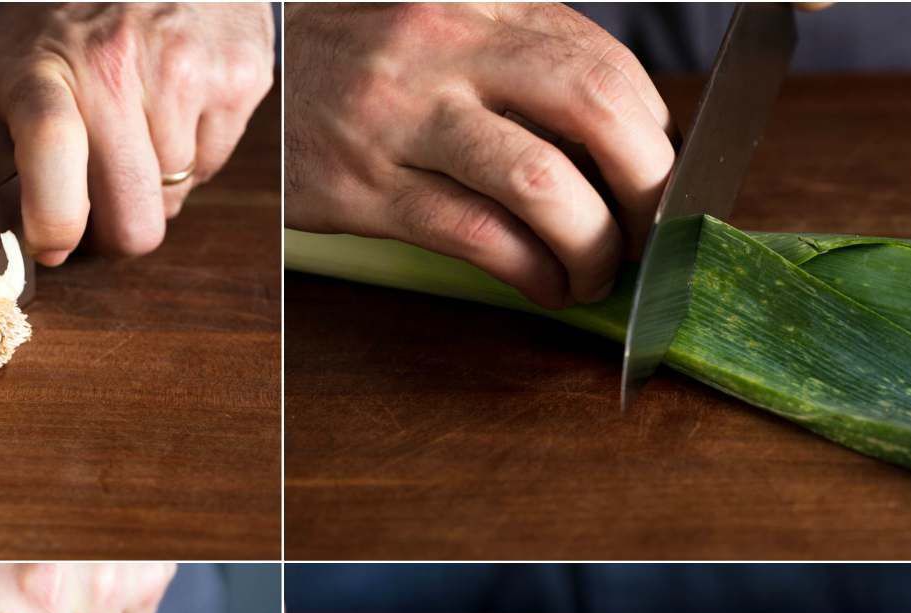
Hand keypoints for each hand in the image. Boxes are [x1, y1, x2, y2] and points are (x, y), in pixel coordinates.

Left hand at [0, 2, 273, 264]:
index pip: (51, 148)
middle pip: (134, 219)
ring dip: (157, 184)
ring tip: (140, 127)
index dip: (55, 217)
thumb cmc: (72, 15)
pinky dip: (194, 153)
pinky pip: (213, 165)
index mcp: (45, 65)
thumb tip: (19, 231)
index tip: (52, 244)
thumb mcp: (12, 66)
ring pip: (176, 198)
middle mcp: (116, 65)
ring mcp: (185, 71)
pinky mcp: (239, 78)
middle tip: (105, 201)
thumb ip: (6, 153)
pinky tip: (176, 106)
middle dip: (120, 229)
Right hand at [284, 3, 674, 307]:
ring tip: (594, 273)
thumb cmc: (365, 63)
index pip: (605, 65)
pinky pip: (477, 235)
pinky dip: (531, 272)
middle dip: (646, 182)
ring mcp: (407, 121)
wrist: (254, 71)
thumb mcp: (449, 31)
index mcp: (485, 7)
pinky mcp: (368, 189)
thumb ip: (525, 64)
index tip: (655, 181)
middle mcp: (450, 50)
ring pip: (538, 181)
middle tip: (650, 231)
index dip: (654, 133)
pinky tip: (544, 286)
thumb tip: (624, 143)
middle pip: (592, 106)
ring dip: (589, 244)